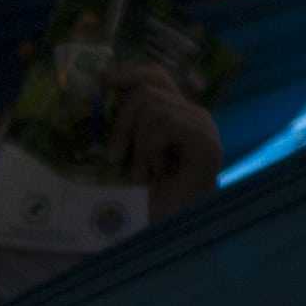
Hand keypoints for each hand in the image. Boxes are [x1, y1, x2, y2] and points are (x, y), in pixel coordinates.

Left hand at [108, 76, 223, 216]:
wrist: (165, 232)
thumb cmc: (143, 198)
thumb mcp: (125, 151)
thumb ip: (123, 121)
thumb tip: (99, 86)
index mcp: (176, 114)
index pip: (155, 76)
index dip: (128, 73)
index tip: (101, 80)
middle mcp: (194, 115)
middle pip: (148, 88)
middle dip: (121, 121)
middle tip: (115, 156)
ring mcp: (203, 127)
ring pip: (152, 106)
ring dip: (136, 144)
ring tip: (143, 172)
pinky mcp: (206, 142)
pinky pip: (163, 124)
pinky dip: (148, 149)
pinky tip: (154, 173)